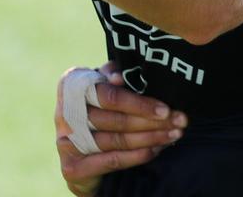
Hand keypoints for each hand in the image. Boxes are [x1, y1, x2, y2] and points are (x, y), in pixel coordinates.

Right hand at [54, 62, 186, 196]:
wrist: (82, 154)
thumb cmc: (102, 109)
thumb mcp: (107, 86)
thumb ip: (114, 75)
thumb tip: (121, 77)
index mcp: (72, 85)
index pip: (108, 95)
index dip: (138, 103)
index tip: (165, 108)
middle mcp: (64, 113)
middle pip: (116, 119)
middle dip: (153, 122)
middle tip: (179, 121)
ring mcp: (66, 142)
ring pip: (117, 140)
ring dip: (151, 138)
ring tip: (174, 134)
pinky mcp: (72, 167)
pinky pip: (111, 160)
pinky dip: (137, 156)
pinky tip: (155, 150)